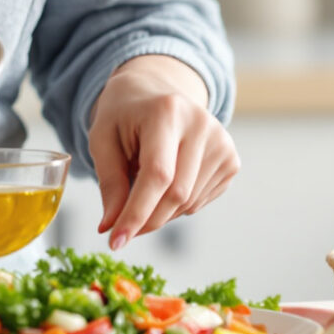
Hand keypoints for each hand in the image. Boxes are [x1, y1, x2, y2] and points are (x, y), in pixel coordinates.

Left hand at [88, 57, 237, 249]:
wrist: (153, 91)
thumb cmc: (123, 116)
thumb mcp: (103, 140)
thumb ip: (110, 182)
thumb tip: (112, 226)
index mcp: (167, 111)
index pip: (157, 175)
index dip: (136, 213)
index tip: (115, 242)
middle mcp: (202, 123)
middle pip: (176, 194)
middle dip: (145, 220)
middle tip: (121, 229)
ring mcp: (222, 141)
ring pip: (189, 203)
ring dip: (159, 214)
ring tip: (142, 191)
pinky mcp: (231, 159)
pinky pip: (200, 202)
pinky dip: (177, 207)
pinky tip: (166, 184)